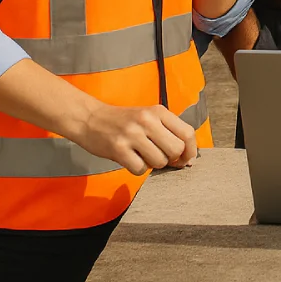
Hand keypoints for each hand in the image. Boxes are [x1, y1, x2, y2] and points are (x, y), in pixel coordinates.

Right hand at [73, 102, 198, 174]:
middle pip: (176, 149)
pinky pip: (140, 169)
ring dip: (153, 164)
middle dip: (172, 160)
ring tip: (142, 156)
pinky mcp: (118, 149)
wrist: (89, 118)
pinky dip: (138, 170)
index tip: (186, 160)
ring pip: (159, 161)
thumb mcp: (148, 117)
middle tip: (162, 158)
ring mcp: (132, 134)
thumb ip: (168, 132)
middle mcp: (147, 120)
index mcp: (158, 111)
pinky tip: (130, 160)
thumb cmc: (123, 121)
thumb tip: (188, 158)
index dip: (191, 150)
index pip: (187, 133)